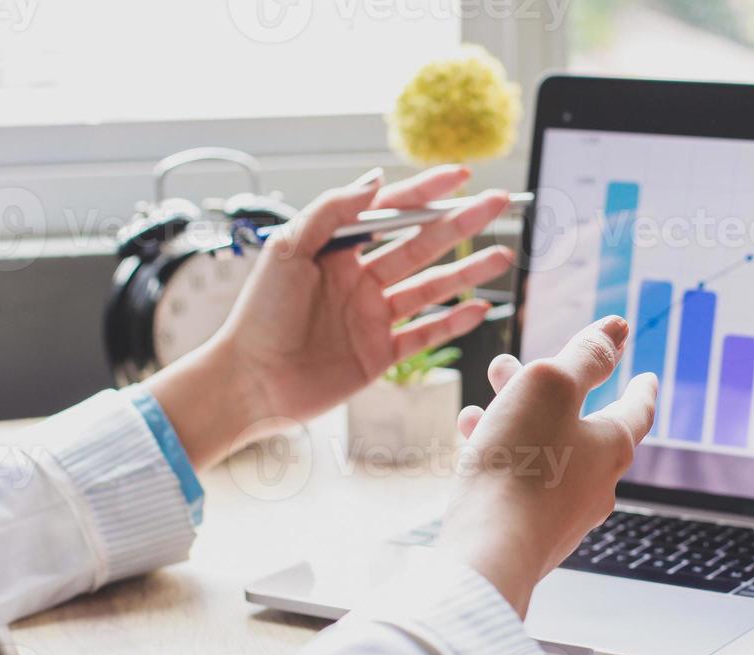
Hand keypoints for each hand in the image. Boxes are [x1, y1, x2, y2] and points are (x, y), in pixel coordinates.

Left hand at [148, 166, 513, 468]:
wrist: (250, 381)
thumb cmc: (258, 315)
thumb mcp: (287, 249)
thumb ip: (332, 211)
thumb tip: (377, 179)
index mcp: (337, 250)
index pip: (391, 212)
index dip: (426, 191)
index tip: (462, 175)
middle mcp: (359, 280)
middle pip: (421, 244)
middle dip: (461, 223)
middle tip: (499, 204)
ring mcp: (373, 317)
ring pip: (431, 287)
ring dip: (467, 270)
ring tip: (503, 255)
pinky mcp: (380, 354)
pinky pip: (426, 335)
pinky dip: (454, 322)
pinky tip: (480, 307)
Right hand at [436, 316, 657, 615]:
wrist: (490, 550)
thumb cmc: (521, 463)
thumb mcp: (551, 385)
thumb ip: (585, 355)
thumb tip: (616, 329)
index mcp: (611, 446)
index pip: (637, 409)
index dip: (641, 387)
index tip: (648, 377)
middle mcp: (596, 484)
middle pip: (579, 426)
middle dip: (546, 393)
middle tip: (510, 367)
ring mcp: (563, 515)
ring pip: (543, 453)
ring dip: (513, 421)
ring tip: (478, 404)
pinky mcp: (530, 536)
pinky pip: (520, 484)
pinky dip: (500, 456)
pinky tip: (469, 444)